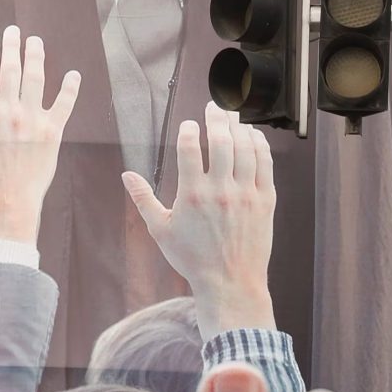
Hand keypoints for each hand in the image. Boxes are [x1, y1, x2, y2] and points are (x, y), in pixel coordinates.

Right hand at [0, 27, 78, 248]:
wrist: (5, 208)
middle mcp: (10, 111)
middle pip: (12, 69)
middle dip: (12, 46)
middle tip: (14, 31)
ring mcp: (33, 122)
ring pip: (36, 80)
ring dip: (36, 57)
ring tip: (35, 42)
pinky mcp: (52, 135)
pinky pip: (64, 107)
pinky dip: (70, 90)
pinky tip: (74, 75)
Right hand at [123, 104, 275, 337]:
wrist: (230, 283)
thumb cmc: (194, 260)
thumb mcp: (161, 231)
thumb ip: (144, 200)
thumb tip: (127, 176)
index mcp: (193, 195)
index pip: (190, 147)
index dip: (189, 130)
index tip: (189, 125)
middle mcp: (221, 190)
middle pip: (221, 140)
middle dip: (217, 118)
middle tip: (214, 107)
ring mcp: (245, 194)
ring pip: (244, 148)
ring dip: (238, 127)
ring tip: (232, 116)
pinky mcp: (264, 201)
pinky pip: (264, 163)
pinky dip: (259, 145)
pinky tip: (253, 136)